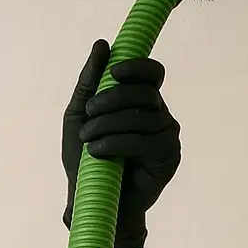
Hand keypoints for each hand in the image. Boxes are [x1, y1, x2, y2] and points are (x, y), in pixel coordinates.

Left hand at [61, 39, 181, 247]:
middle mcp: (158, 115)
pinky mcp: (168, 157)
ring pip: (143, 115)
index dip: (136, 67)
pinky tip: (100, 153)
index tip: (113, 73)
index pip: (151, 74)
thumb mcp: (79, 117)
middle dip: (112, 98)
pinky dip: (118, 143)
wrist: (92, 202)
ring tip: (89, 141)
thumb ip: (89, 82)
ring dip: (109, 124)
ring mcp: (166, 136)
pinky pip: (146, 140)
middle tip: (90, 114)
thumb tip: (102, 44)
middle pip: (145, 92)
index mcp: (140, 102)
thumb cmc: (85, 161)